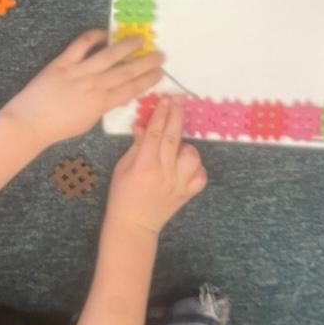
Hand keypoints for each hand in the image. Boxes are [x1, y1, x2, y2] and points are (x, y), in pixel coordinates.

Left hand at [1, 31, 162, 148]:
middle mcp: (94, 85)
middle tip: (160, 54)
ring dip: (127, 46)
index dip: (147, 80)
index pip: (131, 89)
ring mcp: (79, 72)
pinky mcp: (63, 62)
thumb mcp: (88, 122)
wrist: (29, 122)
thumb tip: (116, 94)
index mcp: (101, 103)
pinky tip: (105, 32)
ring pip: (109, 55)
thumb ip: (103, 107)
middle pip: (126, 71)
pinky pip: (81, 45)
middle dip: (145, 62)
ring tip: (141, 38)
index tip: (160, 73)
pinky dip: (94, 36)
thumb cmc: (58, 127)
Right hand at [106, 94, 206, 234]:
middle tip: (180, 99)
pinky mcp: (188, 193)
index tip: (165, 99)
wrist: (134, 225)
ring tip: (176, 149)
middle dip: (177, 115)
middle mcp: (164, 174)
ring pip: (192, 156)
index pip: (155, 133)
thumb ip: (136, 145)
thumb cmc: (122, 195)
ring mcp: (179, 184)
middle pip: (173, 138)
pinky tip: (185, 166)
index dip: (161, 114)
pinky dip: (196, 167)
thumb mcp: (123, 167)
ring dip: (186, 147)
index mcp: (144, 166)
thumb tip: (143, 124)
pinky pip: (201, 174)